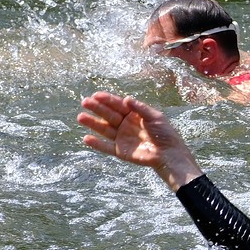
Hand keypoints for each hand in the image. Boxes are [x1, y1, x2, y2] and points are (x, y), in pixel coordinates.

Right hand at [78, 91, 201, 191]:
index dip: (107, 100)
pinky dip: (97, 144)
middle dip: (97, 108)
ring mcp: (122, 138)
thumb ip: (140, 108)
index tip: (96, 95)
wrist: (169, 154)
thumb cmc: (165, 134)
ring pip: (104, 129)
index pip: (118, 105)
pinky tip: (86, 138)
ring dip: (92, 123)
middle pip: (108, 115)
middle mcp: (125, 125)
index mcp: (133, 114)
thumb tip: (126, 99)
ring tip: (80, 117)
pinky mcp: (121, 151)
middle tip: (85, 102)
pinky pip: (106, 147)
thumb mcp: (155, 117)